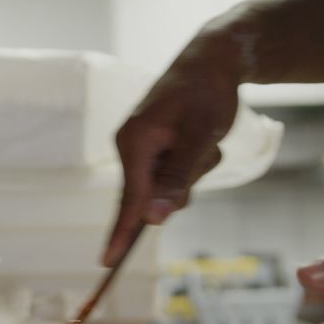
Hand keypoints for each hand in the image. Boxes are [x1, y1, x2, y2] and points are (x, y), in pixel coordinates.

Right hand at [103, 35, 240, 265]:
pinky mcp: (157, 149)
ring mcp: (144, 149)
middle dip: (183, 183)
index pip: (128, 200)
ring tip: (205, 138)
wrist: (215, 59)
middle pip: (153, 195)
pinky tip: (203, 137)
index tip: (107, 263)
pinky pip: (177, 174)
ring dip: (194, 170)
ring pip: (170, 187)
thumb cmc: (207, 93)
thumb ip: (176, 179)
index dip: (121, 233)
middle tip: (204, 147)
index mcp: (133, 143)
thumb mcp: (199, 136)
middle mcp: (131, 147)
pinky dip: (195, 162)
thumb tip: (153, 220)